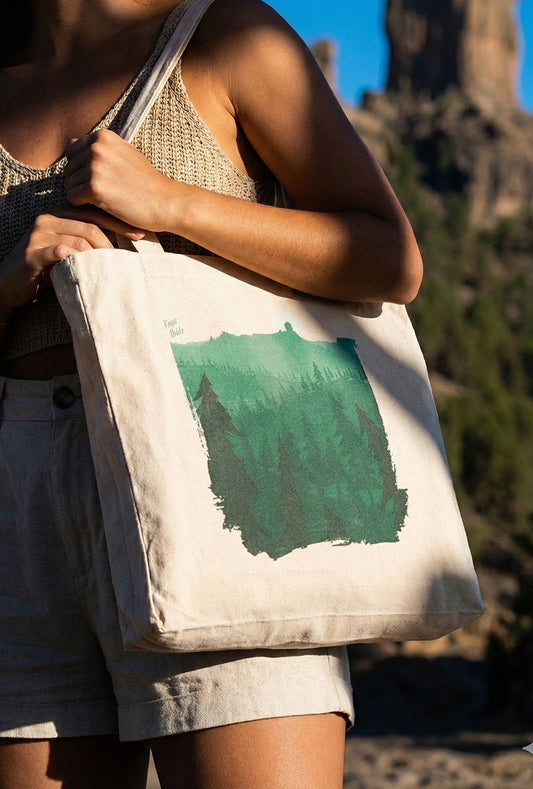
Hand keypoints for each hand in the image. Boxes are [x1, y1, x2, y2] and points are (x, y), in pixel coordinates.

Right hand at [0, 206, 144, 309]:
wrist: (8, 282)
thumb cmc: (44, 267)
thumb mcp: (68, 250)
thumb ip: (87, 241)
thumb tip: (121, 241)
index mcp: (58, 213)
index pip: (93, 210)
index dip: (118, 220)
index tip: (140, 231)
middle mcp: (48, 218)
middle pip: (90, 222)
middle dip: (116, 235)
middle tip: (135, 247)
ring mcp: (39, 234)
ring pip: (80, 237)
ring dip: (102, 252)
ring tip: (116, 263)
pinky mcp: (33, 253)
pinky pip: (63, 252)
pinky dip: (81, 260)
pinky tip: (94, 269)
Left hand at [64, 130, 177, 230]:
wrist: (165, 202)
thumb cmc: (146, 182)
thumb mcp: (124, 155)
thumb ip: (98, 148)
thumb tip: (70, 142)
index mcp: (103, 137)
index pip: (72, 153)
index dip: (83, 171)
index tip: (103, 181)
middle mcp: (97, 148)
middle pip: (69, 169)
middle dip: (81, 184)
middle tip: (105, 195)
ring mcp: (95, 168)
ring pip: (69, 184)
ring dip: (82, 197)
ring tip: (105, 201)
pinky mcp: (94, 188)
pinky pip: (72, 198)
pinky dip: (83, 207)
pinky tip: (101, 208)